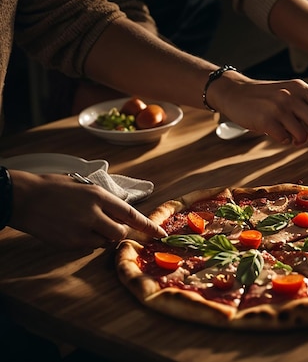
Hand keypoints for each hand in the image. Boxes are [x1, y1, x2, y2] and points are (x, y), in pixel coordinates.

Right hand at [9, 171, 166, 249]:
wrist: (23, 198)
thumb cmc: (52, 187)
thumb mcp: (83, 185)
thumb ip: (103, 199)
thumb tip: (120, 211)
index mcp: (98, 195)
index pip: (130, 214)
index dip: (147, 225)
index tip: (160, 233)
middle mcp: (93, 214)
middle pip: (120, 233)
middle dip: (120, 231)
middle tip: (110, 225)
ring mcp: (81, 230)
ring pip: (105, 241)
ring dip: (103, 236)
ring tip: (86, 223)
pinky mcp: (69, 243)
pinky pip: (88, 247)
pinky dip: (88, 241)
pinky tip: (74, 229)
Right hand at [210, 76, 307, 147]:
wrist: (235, 92)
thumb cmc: (267, 97)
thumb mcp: (290, 94)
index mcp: (302, 88)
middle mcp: (292, 96)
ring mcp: (278, 108)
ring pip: (302, 134)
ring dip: (301, 141)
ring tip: (294, 138)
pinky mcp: (266, 120)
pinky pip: (284, 139)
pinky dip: (285, 141)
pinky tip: (279, 135)